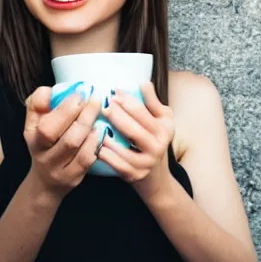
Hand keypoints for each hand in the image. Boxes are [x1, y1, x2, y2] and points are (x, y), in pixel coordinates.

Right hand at [23, 86, 100, 199]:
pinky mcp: (71, 178)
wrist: (45, 180)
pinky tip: (100, 132)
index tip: (80, 93)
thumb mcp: (35, 123)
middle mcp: (41, 154)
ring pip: (73, 145)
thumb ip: (38, 103)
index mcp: (32, 136)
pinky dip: (94, 143)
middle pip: (60, 134)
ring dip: (89, 126)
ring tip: (100, 112)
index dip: (64, 109)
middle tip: (95, 98)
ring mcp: (56, 168)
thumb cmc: (44, 143)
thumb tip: (50, 91)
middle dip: (81, 114)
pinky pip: (85, 160)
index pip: (45, 124)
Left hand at [98, 81, 174, 196]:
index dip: (128, 101)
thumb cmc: (155, 142)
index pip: (144, 112)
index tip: (114, 92)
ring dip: (109, 138)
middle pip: (134, 130)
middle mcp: (158, 147)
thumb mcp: (161, 121)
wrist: (157, 179)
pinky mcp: (135, 176)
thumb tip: (143, 82)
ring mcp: (146, 164)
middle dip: (117, 116)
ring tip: (96, 126)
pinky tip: (97, 147)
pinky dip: (107, 157)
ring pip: (126, 150)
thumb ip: (152, 103)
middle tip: (102, 106)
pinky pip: (119, 166)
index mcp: (164, 129)